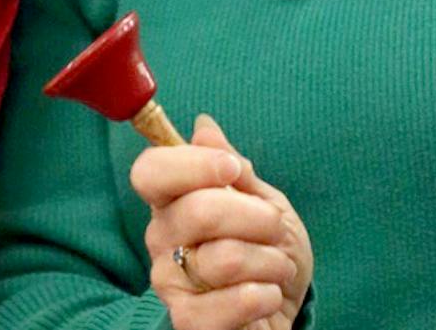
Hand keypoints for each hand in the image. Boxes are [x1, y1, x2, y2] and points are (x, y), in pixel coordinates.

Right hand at [131, 115, 312, 329]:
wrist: (284, 307)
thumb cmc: (269, 250)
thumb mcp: (263, 202)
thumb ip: (234, 169)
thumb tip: (204, 126)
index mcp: (172, 201)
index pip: (151, 172)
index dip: (193, 164)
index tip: (233, 169)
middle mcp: (162, 238)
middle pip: (197, 210)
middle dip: (256, 216)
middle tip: (276, 228)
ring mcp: (171, 282)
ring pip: (224, 259)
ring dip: (270, 261)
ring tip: (279, 267)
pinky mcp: (187, 321)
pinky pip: (224, 306)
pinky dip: (262, 296)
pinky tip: (268, 295)